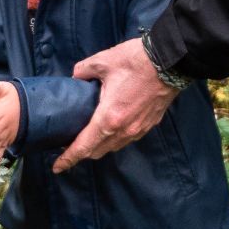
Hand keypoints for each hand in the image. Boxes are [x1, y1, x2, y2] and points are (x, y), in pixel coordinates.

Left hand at [52, 38, 177, 173]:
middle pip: (97, 151)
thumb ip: (83, 71)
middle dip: (81, 152)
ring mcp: (139, 129)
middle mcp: (124, 130)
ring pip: (113, 147)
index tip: (57, 167)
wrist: (171, 61)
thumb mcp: (103, 61)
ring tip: (88, 135)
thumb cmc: (136, 61)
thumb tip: (75, 77)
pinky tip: (111, 125)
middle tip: (69, 144)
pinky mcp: (149, 124)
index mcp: (109, 118)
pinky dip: (115, 138)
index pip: (84, 146)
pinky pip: (127, 138)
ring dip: (99, 145)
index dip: (68, 159)